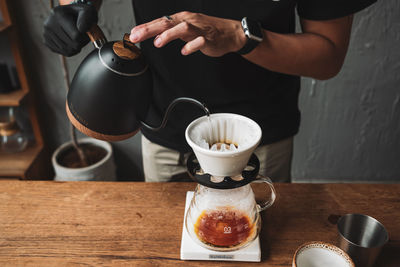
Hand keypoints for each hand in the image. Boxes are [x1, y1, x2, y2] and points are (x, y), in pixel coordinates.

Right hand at [43, 4, 97, 56]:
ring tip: (78, 39)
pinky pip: (63, 53)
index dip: (85, 37)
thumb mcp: (87, 11)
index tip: (86, 32)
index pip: (76, 36)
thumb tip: (81, 29)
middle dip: (81, 43)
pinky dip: (71, 51)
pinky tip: (72, 42)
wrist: (69, 15)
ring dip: (77, 48)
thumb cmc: (80, 14)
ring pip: (67, 51)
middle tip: (83, 37)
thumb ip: (87, 18)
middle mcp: (49, 24)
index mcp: (58, 15)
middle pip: (72, 45)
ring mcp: (46, 34)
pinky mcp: (46, 41)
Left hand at [130, 12, 246, 56]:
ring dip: (169, 34)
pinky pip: (199, 41)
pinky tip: (184, 51)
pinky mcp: (209, 38)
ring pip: (182, 28)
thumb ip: (171, 31)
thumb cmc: (207, 31)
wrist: (230, 33)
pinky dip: (191, 45)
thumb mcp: (186, 29)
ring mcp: (199, 29)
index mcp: (181, 19)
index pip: (160, 21)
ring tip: (158, 42)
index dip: (145, 27)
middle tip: (137, 36)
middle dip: (150, 29)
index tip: (133, 34)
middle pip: (166, 22)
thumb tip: (152, 35)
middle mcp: (188, 21)